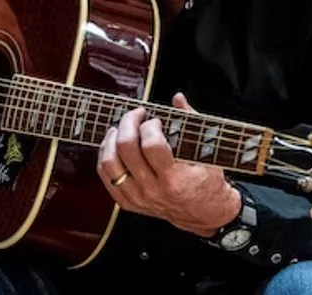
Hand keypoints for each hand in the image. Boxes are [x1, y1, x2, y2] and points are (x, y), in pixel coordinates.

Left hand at [96, 93, 240, 236]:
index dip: (150, 125)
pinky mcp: (128, 202)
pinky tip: (113, 145)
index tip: (156, 120)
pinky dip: (105, 156)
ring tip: (120, 128)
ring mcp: (138, 197)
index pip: (151, 145)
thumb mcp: (206, 152)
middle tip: (137, 115)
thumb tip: (178, 98)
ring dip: (112, 139)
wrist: (203, 213)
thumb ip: (190, 121)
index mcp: (174, 178)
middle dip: (129, 123)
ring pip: (110, 164)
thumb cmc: (206, 181)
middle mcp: (152, 190)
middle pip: (126, 150)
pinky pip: (106, 177)